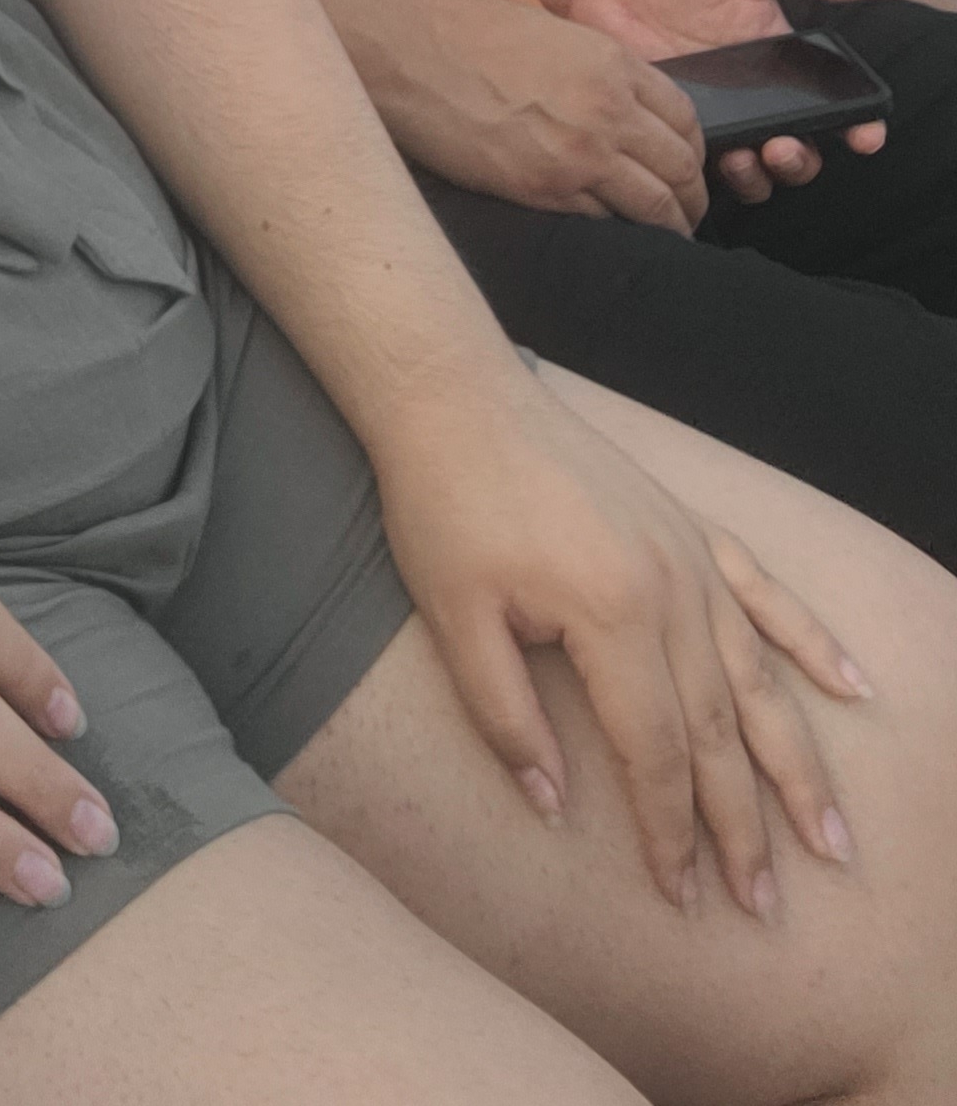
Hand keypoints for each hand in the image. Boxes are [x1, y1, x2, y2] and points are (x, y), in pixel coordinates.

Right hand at [374, 0, 709, 230]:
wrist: (405, 53)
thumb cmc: (461, 31)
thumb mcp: (548, 33)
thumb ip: (593, 69)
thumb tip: (614, 102)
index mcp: (611, 63)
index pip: (685, 117)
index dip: (693, 148)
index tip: (687, 164)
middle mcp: (608, 111)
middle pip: (680, 167)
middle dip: (691, 195)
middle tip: (688, 210)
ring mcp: (579, 156)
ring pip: (654, 205)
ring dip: (668, 224)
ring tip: (667, 235)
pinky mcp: (543, 190)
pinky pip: (602, 222)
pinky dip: (615, 230)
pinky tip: (613, 235)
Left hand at [374, 372, 869, 917]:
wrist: (454, 394)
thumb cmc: (444, 504)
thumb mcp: (455, 620)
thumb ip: (507, 720)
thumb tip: (553, 808)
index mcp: (612, 616)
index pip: (655, 753)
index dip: (669, 832)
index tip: (684, 898)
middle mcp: (671, 590)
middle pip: (719, 731)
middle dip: (744, 826)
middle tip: (767, 904)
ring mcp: (688, 554)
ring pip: (758, 679)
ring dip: (795, 762)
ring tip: (830, 836)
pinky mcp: (688, 525)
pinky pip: (767, 595)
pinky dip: (813, 644)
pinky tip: (855, 688)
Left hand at [565, 0, 886, 203]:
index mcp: (785, 64)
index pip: (836, 107)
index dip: (859, 127)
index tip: (863, 134)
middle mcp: (760, 101)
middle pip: (802, 153)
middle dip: (803, 160)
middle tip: (786, 146)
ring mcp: (721, 122)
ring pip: (760, 174)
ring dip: (764, 176)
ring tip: (751, 154)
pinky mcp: (679, 135)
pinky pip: (705, 171)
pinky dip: (714, 177)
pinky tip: (710, 157)